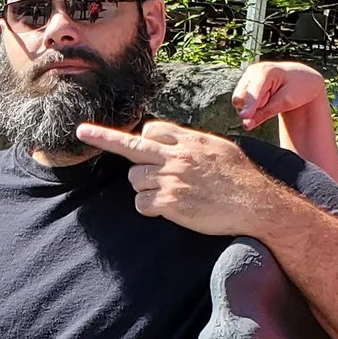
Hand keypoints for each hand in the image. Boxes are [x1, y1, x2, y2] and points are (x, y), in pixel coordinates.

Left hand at [74, 118, 287, 236]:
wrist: (255, 204)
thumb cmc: (240, 177)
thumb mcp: (218, 147)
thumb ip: (192, 141)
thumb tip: (173, 138)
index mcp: (188, 140)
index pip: (151, 130)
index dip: (145, 139)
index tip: (132, 138)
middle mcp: (176, 156)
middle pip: (131, 148)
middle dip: (103, 138)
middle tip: (82, 131)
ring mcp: (171, 179)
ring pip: (135, 180)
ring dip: (144, 188)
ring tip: (169, 193)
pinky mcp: (170, 203)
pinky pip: (142, 204)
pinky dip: (149, 208)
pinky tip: (166, 209)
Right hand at [232, 60, 328, 130]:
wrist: (303, 79)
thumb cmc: (299, 88)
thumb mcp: (287, 102)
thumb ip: (265, 112)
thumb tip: (246, 124)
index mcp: (265, 71)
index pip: (252, 93)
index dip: (248, 107)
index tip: (244, 118)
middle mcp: (253, 71)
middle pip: (240, 98)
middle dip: (251, 108)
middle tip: (270, 102)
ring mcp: (248, 76)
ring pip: (239, 101)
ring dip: (253, 107)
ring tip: (270, 98)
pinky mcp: (246, 83)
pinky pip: (242, 102)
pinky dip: (253, 105)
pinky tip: (266, 98)